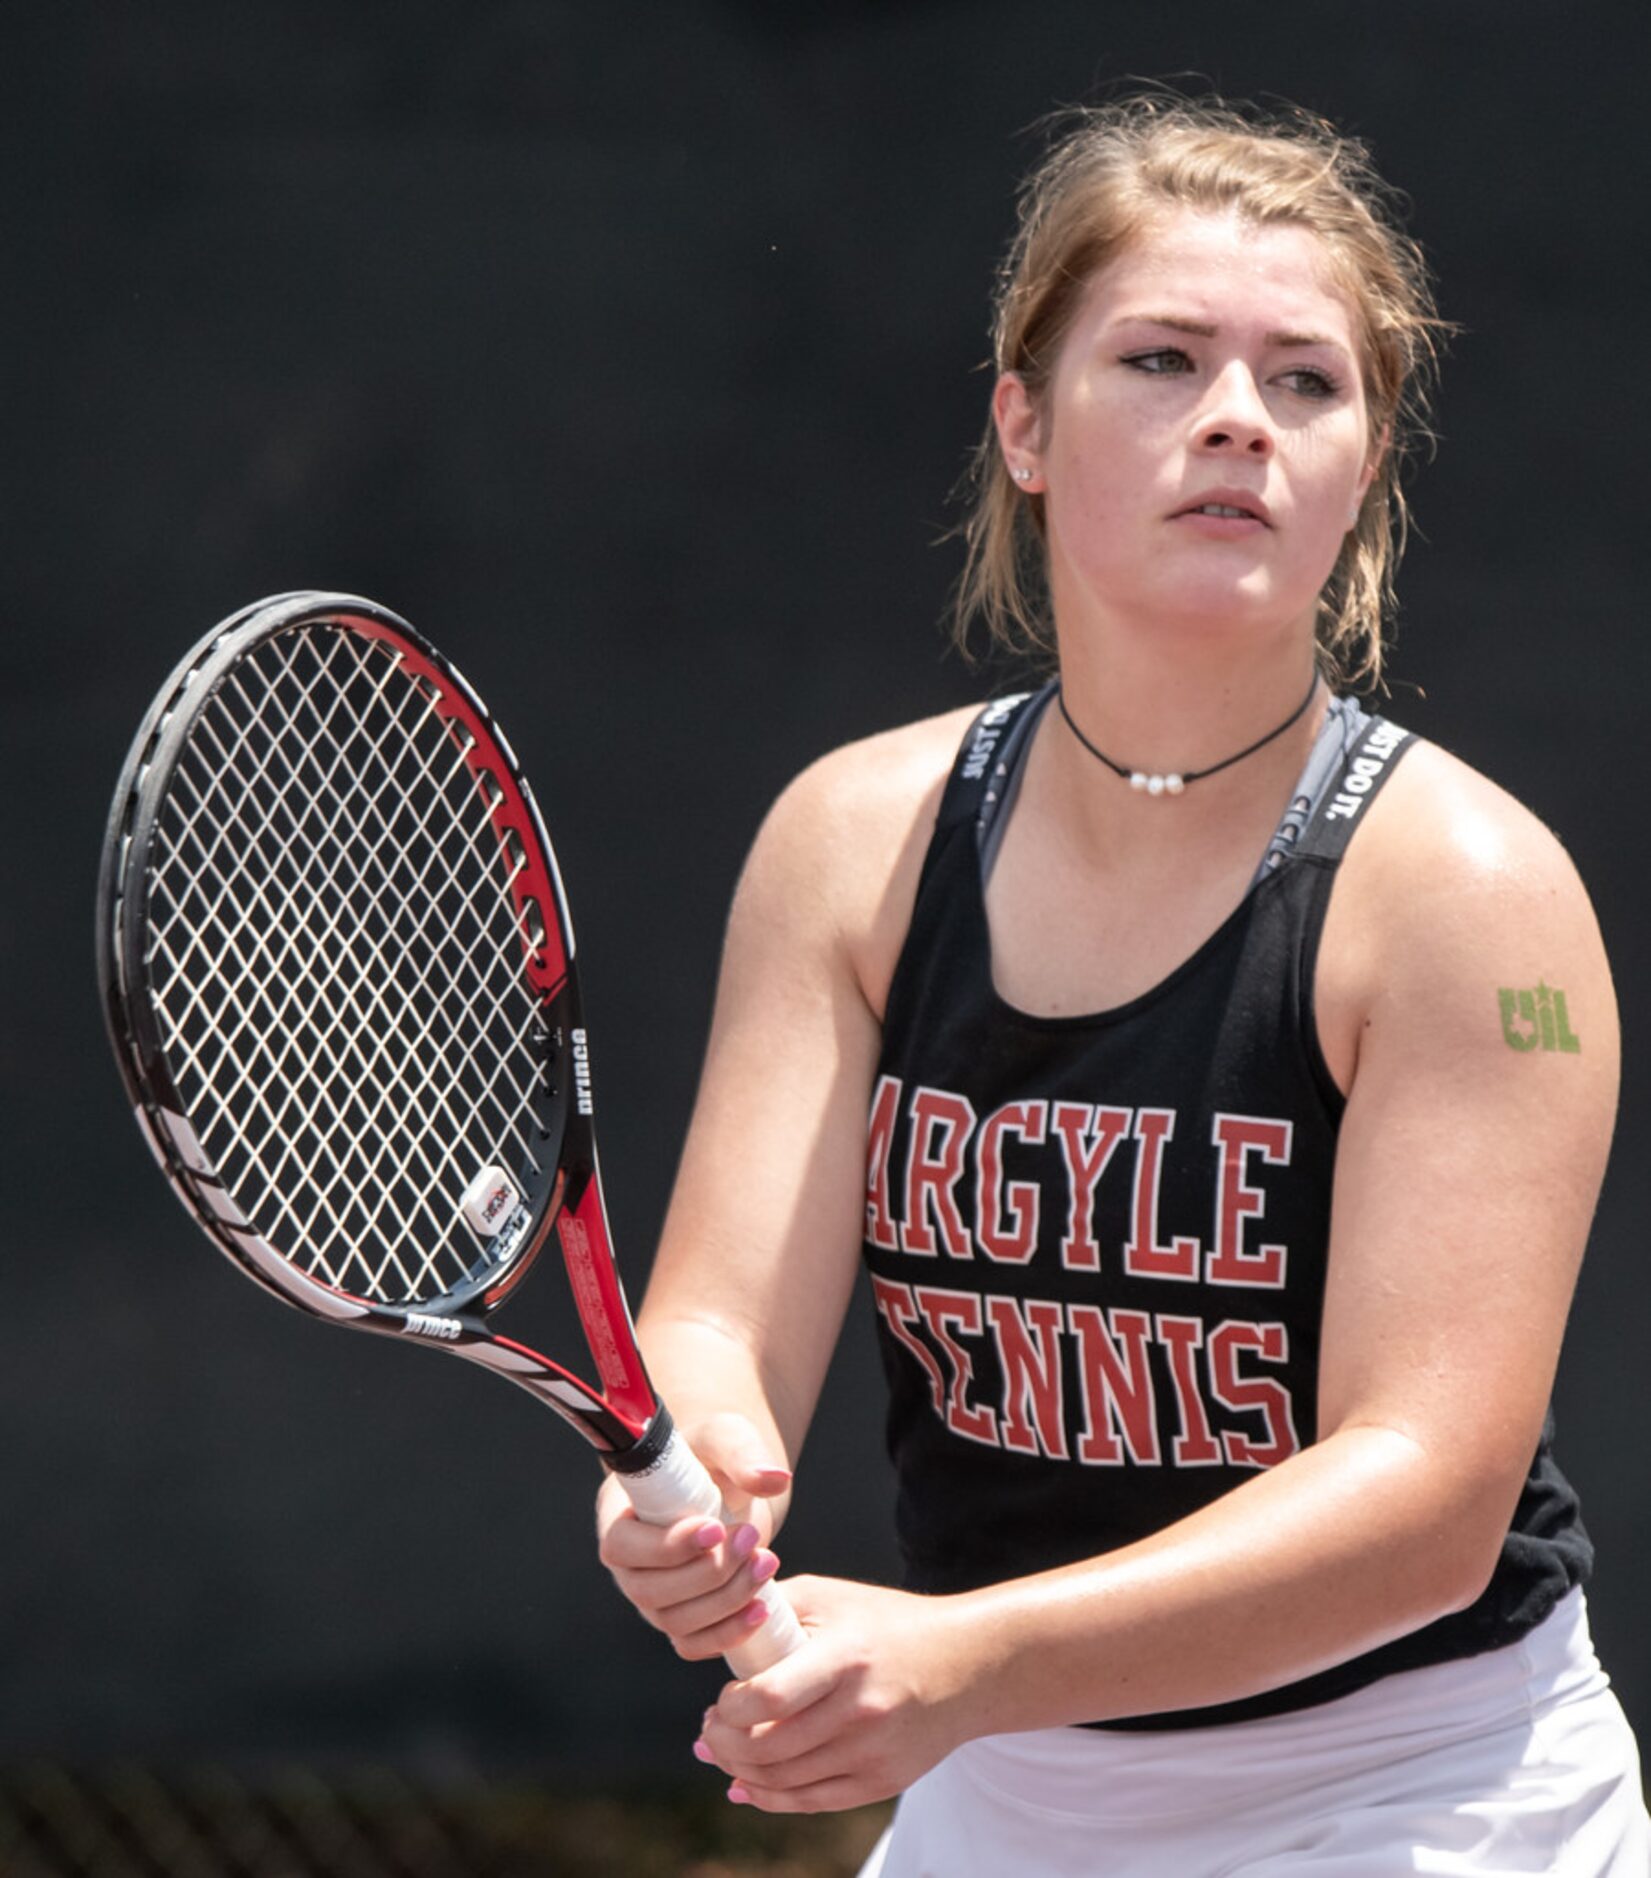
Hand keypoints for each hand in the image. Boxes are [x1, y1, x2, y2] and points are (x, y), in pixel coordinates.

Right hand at [595, 1412, 792, 1661]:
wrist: (724, 1482)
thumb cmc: (711, 1455)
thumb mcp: (724, 1438)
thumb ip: (743, 1454)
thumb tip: (775, 1479)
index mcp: (617, 1513)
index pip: (623, 1545)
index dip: (667, 1546)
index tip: (716, 1528)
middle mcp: (627, 1563)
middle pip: (648, 1591)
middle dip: (706, 1573)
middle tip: (751, 1540)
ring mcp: (651, 1597)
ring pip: (674, 1622)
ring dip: (725, 1600)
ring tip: (767, 1563)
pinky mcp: (679, 1619)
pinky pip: (694, 1644)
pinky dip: (728, 1633)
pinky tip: (762, 1609)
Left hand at [695, 1575, 978, 1813]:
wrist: (965, 1663)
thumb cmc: (888, 1622)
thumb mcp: (832, 1597)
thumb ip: (773, 1610)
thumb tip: (720, 1636)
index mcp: (845, 1657)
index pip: (768, 1697)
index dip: (729, 1706)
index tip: (718, 1698)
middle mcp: (860, 1710)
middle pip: (768, 1748)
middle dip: (722, 1744)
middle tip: (707, 1730)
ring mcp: (873, 1752)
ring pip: (783, 1781)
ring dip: (739, 1772)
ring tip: (721, 1753)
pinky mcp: (882, 1782)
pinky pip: (811, 1802)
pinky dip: (769, 1798)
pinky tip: (745, 1785)